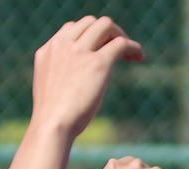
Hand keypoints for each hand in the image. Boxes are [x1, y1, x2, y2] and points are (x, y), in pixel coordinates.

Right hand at [30, 16, 144, 136]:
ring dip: (120, 35)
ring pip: (106, 25)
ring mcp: (79, 52)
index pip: (72, 29)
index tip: (100, 50)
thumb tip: (74, 81)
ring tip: (130, 53)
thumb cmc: (52, 118)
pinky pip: (121, 43)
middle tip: (118, 50)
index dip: (90, 36)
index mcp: (49, 50)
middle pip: (90, 22)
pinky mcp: (97, 62)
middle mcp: (62, 45)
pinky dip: (133, 47)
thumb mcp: (50, 88)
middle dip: (107, 33)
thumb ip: (60, 74)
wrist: (52, 125)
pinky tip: (139, 57)